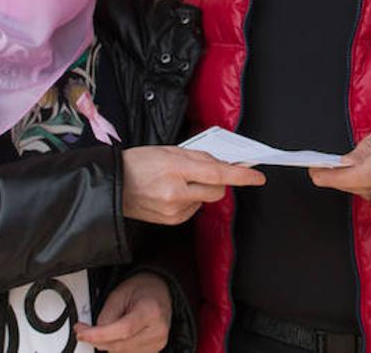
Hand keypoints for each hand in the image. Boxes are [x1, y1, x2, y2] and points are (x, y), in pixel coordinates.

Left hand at [74, 272, 170, 352]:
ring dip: (107, 344)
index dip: (100, 334)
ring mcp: (157, 343)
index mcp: (151, 311)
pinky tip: (115, 335)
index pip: (124, 330)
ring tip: (105, 328)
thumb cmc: (142, 289)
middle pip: (120, 345)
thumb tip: (95, 334)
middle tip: (84, 330)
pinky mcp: (153, 350)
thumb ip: (107, 314)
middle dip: (98, 339)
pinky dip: (116, 347)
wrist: (159, 292)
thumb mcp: (120, 293)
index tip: (82, 333)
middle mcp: (158, 330)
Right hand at [122, 146, 265, 224]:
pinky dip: (190, 200)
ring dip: (200, 190)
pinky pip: (194, 209)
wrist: (113, 186)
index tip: (257, 177)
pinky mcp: (171, 221)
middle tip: (201, 172)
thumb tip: (220, 164)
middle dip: (217, 181)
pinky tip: (172, 193)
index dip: (240, 176)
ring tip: (176, 182)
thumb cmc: (138, 164)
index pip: (216, 173)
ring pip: (205, 200)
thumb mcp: (168, 150)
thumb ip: (198, 157)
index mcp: (175, 169)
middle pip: (216, 190)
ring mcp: (173, 210)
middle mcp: (176, 192)